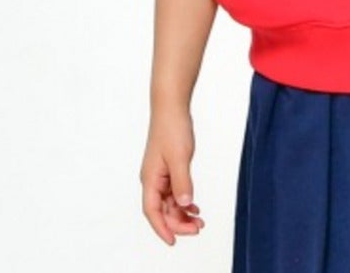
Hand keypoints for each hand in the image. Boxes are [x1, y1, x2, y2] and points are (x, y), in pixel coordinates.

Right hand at [140, 107, 205, 244]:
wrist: (172, 107)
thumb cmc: (172, 128)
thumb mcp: (180, 157)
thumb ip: (182, 182)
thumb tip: (183, 205)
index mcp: (150, 178)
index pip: (152, 211)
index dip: (162, 228)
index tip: (174, 242)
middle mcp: (152, 179)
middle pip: (162, 210)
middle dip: (178, 222)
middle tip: (198, 228)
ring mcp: (160, 174)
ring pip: (169, 202)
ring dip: (182, 213)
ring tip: (199, 221)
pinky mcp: (168, 168)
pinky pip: (174, 191)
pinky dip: (183, 201)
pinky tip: (194, 206)